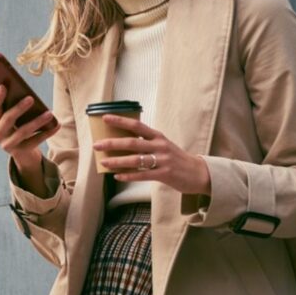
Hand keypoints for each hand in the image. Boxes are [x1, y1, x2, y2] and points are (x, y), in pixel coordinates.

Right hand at [0, 85, 59, 173]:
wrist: (22, 151)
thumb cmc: (19, 127)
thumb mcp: (15, 118)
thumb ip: (15, 107)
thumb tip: (28, 94)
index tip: (4, 86)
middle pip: (8, 119)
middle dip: (19, 108)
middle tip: (31, 98)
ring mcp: (9, 144)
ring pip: (23, 131)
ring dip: (37, 121)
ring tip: (49, 113)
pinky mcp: (21, 151)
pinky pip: (35, 141)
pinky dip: (47, 132)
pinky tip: (57, 124)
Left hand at [93, 115, 210, 194]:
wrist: (199, 173)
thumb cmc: (176, 159)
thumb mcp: (163, 145)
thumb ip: (146, 142)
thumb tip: (122, 142)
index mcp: (158, 136)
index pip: (137, 125)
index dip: (120, 121)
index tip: (105, 118)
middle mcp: (160, 146)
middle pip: (132, 142)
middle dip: (112, 143)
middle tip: (97, 145)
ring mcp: (163, 160)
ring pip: (136, 160)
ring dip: (117, 161)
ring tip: (103, 162)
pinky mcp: (165, 174)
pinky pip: (143, 175)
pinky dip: (129, 176)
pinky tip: (118, 176)